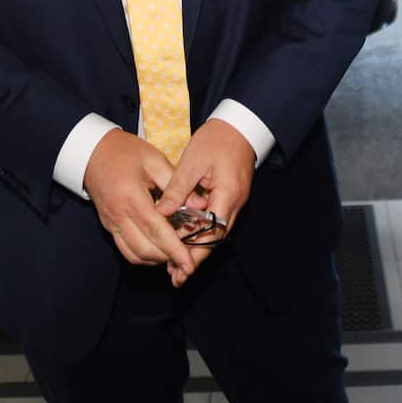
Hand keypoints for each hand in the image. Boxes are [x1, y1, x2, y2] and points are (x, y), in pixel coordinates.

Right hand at [83, 129, 196, 276]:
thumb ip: (177, 186)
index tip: (190, 263)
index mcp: (131, 197)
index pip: (156, 230)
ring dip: (157, 259)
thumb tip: (200, 206)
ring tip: (177, 254)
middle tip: (188, 258)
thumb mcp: (155, 161)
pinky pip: (126, 250)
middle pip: (145, 248)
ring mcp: (111, 224)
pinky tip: (160, 248)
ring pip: (135, 254)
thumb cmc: (127, 152)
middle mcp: (118, 215)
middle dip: (168, 258)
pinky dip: (144, 255)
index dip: (175, 249)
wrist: (94, 153)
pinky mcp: (109, 227)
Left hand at [156, 119, 255, 285]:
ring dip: (198, 250)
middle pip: (216, 238)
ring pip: (217, 233)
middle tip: (177, 276)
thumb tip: (162, 213)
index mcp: (227, 193)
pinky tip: (186, 241)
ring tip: (177, 267)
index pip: (212, 231)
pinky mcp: (230, 197)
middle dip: (196, 258)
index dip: (196, 251)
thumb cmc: (216, 140)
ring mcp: (235, 201)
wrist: (239, 126)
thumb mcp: (193, 161)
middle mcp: (235, 202)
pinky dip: (202, 235)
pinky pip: (217, 222)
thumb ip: (178, 188)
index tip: (181, 266)